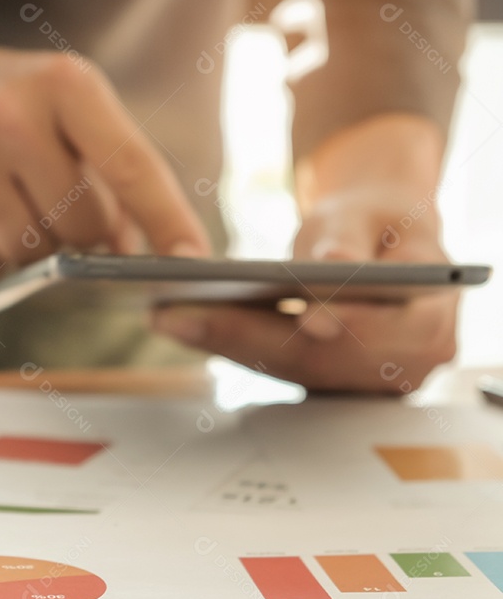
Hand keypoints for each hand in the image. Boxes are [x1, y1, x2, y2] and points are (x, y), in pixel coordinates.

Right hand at [0, 37, 208, 281]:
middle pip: (81, 227)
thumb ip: (104, 172)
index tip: (195, 262)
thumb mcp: (59, 109)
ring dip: (32, 253)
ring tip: (8, 209)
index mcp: (63, 85)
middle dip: (83, 241)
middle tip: (61, 221)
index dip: (168, 221)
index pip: (132, 165)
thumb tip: (129, 256)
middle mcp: (9, 115)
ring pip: (30, 255)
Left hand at [152, 115, 457, 392]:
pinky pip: (275, 367)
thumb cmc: (369, 220)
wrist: (369, 236)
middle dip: (247, 335)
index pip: (380, 334)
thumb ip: (349, 241)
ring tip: (170, 318)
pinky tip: (186, 324)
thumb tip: (334, 268)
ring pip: (288, 369)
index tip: (297, 316)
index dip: (339, 324)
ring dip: (225, 344)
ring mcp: (363, 381)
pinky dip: (230, 345)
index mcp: (429, 323)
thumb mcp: (364, 215)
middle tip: (183, 314)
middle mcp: (404, 366)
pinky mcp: (325, 382)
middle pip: (318, 359)